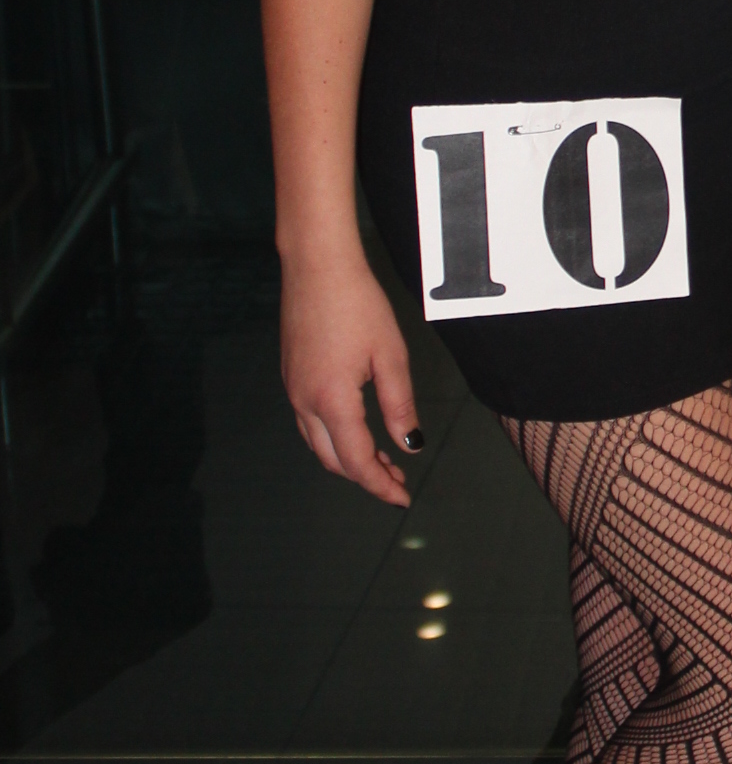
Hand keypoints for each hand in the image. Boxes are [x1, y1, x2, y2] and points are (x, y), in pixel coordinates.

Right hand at [280, 255, 421, 505]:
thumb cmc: (357, 304)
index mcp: (332, 401)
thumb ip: (399, 406)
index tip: (403, 497)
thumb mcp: (390, 356)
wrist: (316, 266)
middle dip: (365, 476)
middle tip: (397, 480)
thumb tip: (409, 445)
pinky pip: (309, 423)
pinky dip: (334, 437)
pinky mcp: (291, 375)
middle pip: (332, 460)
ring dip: (347, 458)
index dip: (381, 485)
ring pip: (317, 444)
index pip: (357, 461)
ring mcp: (292, 389)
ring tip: (383, 459)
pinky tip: (356, 429)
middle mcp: (304, 401)